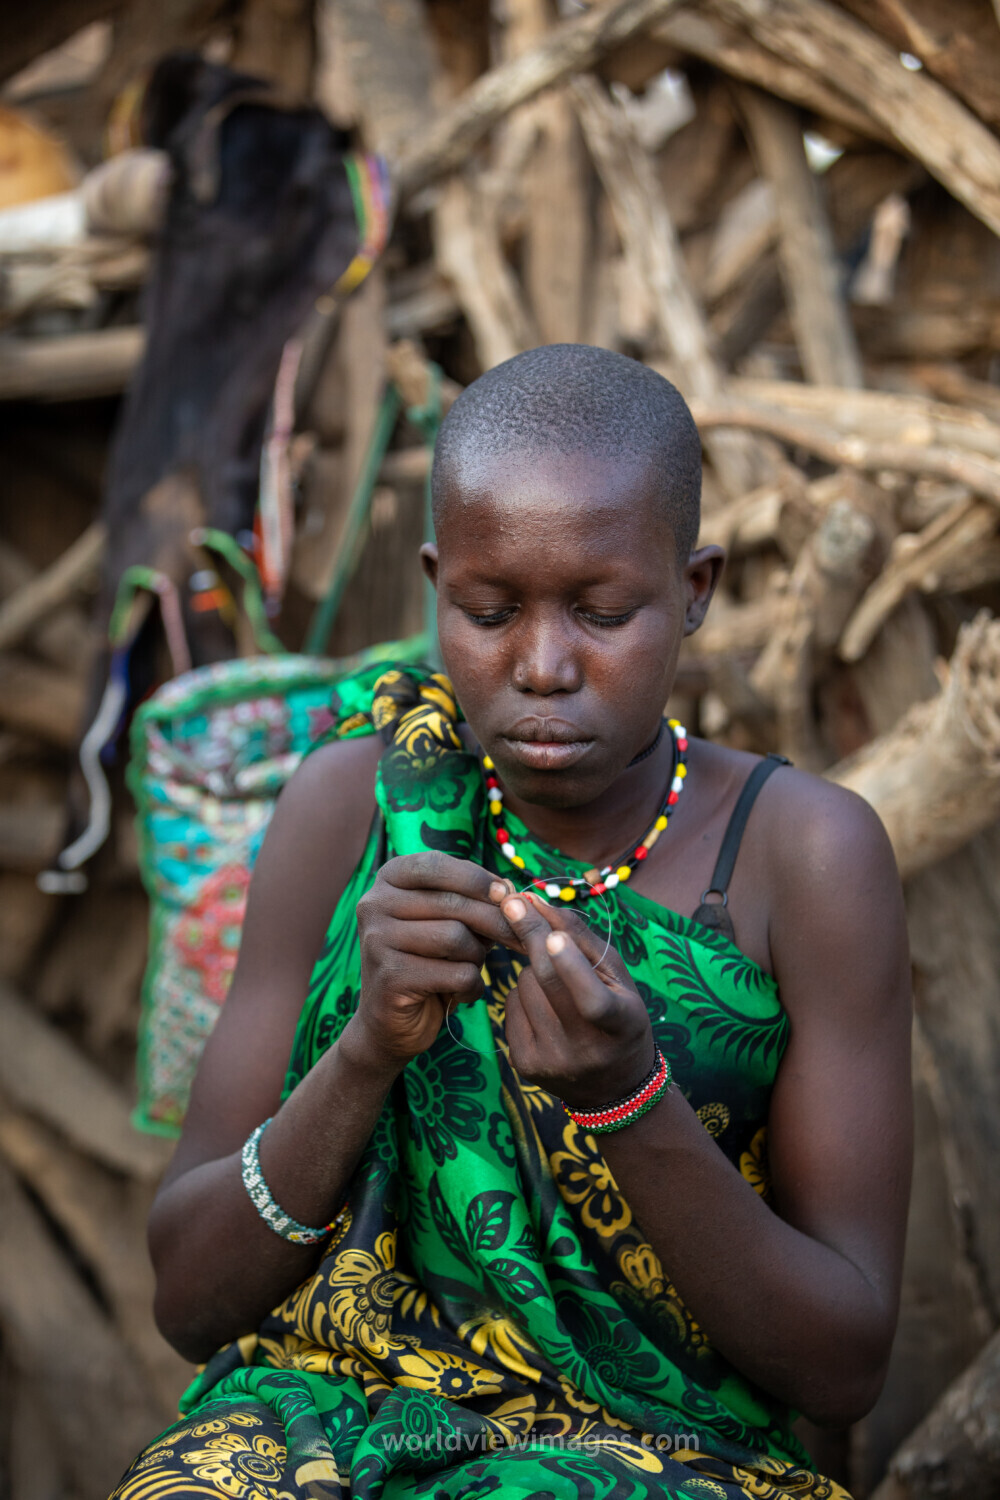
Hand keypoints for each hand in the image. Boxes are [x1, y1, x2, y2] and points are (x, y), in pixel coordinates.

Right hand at [348, 852, 520, 1067]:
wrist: (392, 1022)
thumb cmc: (428, 962)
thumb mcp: (449, 923)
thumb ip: (473, 903)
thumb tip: (512, 891)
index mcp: (388, 880)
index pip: (438, 865)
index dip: (478, 878)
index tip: (509, 894)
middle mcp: (374, 903)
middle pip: (453, 903)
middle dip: (495, 921)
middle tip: (521, 938)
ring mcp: (376, 939)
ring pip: (456, 937)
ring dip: (477, 957)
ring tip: (471, 968)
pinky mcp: (389, 976)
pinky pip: (454, 973)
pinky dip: (470, 986)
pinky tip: (463, 994)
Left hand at [495, 891, 654, 1109]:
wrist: (613, 1086)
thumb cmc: (619, 1015)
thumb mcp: (617, 978)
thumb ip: (581, 938)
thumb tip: (537, 902)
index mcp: (620, 1027)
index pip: (592, 1001)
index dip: (572, 969)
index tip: (553, 936)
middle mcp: (585, 1050)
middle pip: (547, 984)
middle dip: (530, 937)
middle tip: (513, 902)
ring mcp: (552, 1060)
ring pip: (524, 987)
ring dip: (533, 971)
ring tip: (555, 984)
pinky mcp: (525, 1064)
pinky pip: (510, 1005)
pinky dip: (522, 993)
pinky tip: (542, 1004)